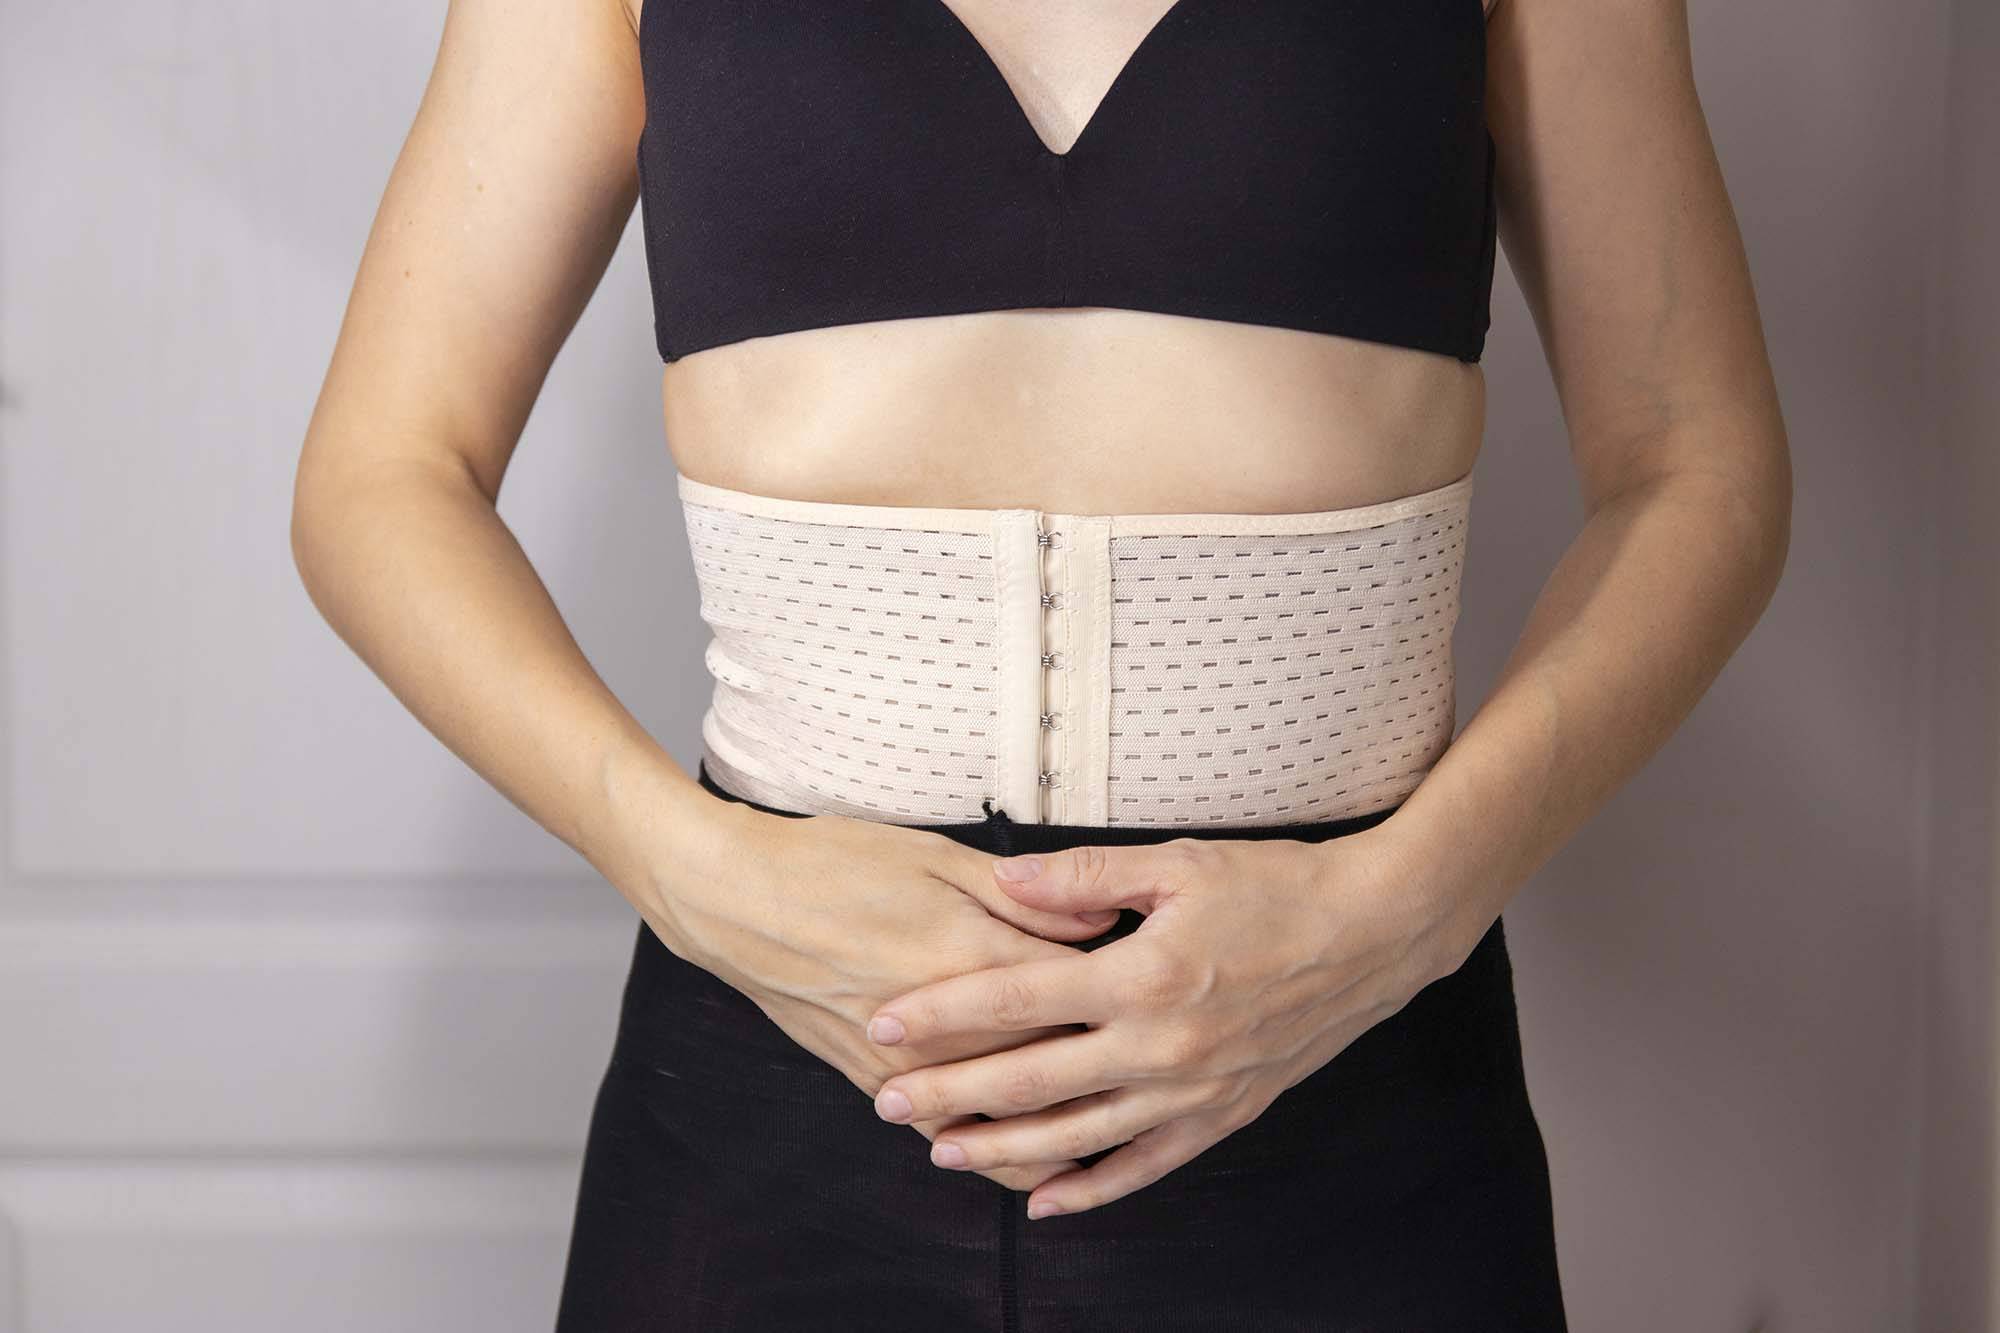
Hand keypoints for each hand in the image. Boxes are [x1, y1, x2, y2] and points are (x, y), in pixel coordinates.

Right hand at [642, 795, 1125, 1193]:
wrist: (734, 901)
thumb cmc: (835, 863)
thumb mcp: (938, 857)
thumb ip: (1025, 899)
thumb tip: (1099, 926)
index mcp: (971, 954)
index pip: (1079, 987)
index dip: (1129, 986)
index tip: (1171, 979)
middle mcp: (945, 1025)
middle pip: (1054, 1059)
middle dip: (1112, 1057)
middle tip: (1164, 1047)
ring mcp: (907, 1063)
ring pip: (1008, 1116)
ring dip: (1066, 1119)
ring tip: (1119, 1112)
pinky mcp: (872, 1080)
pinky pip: (950, 1132)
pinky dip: (998, 1146)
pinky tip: (1036, 1146)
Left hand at [860, 831, 1485, 1217]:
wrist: (1375, 930)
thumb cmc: (1276, 885)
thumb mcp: (1176, 863)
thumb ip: (1081, 876)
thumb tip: (1002, 878)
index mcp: (1140, 975)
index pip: (1013, 1000)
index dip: (940, 1015)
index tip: (882, 1025)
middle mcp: (1160, 1045)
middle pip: (1030, 1080)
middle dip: (948, 1093)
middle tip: (885, 1103)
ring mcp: (1193, 1089)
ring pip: (1077, 1135)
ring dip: (1002, 1148)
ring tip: (943, 1150)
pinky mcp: (1224, 1113)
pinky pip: (1147, 1165)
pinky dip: (1092, 1188)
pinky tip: (1044, 1201)